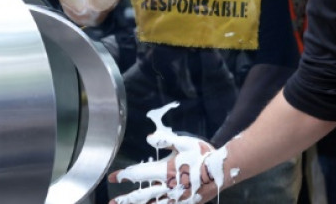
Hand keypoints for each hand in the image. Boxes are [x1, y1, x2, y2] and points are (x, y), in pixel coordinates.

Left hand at [108, 103, 233, 203]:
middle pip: (142, 194)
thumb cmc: (203, 154)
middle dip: (126, 199)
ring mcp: (176, 197)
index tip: (112, 177)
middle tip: (113, 202)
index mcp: (165, 170)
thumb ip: (165, 141)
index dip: (124, 175)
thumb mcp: (184, 142)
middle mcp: (168, 186)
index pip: (139, 173)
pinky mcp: (185, 202)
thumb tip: (148, 138)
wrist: (223, 169)